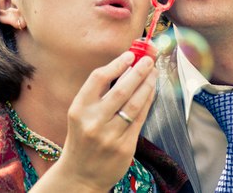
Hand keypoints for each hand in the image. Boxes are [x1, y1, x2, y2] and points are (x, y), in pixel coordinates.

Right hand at [34, 52, 156, 191]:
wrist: (80, 176)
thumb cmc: (82, 138)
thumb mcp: (81, 115)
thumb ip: (99, 93)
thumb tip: (126, 66)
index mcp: (79, 110)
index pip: (98, 78)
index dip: (117, 64)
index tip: (130, 55)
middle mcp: (93, 122)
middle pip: (122, 89)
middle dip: (139, 71)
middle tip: (149, 59)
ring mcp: (110, 136)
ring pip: (135, 104)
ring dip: (148, 84)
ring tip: (154, 72)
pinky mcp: (125, 147)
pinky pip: (141, 119)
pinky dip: (148, 102)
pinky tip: (151, 91)